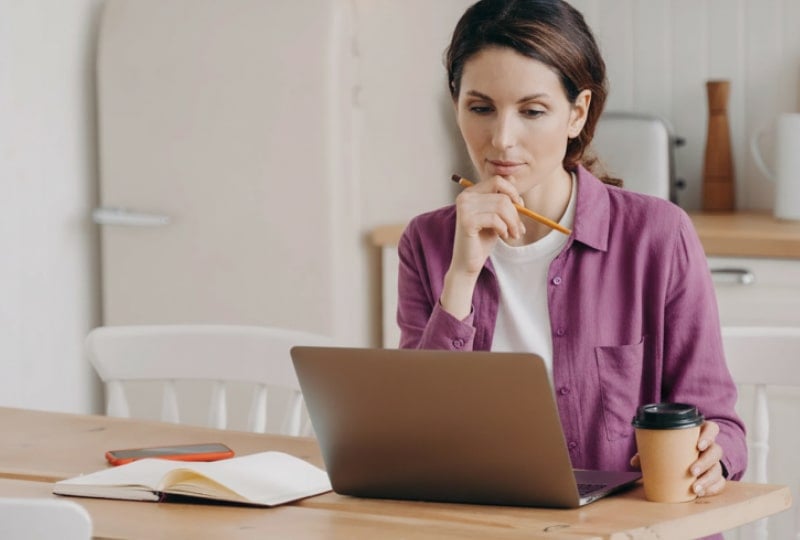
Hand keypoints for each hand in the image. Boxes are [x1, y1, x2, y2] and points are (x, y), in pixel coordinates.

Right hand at [441, 176, 524, 318]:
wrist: (468, 264)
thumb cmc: (482, 240)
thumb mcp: (496, 216)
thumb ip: (501, 199)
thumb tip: (512, 178)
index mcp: (471, 193)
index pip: (497, 180)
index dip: (513, 193)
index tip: (520, 208)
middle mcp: (465, 197)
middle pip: (502, 194)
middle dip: (515, 212)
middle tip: (519, 229)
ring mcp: (464, 208)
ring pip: (501, 205)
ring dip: (512, 222)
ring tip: (512, 234)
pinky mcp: (466, 221)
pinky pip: (495, 218)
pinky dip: (504, 229)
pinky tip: (502, 236)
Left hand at [629, 420, 725, 497]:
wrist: (683, 463)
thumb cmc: (672, 451)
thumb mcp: (662, 449)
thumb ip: (649, 453)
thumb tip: (634, 462)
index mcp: (699, 434)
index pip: (712, 429)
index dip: (709, 435)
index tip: (699, 444)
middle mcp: (709, 448)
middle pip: (715, 451)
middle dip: (705, 462)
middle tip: (692, 471)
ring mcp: (714, 463)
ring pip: (718, 469)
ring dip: (708, 478)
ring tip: (695, 487)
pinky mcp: (716, 477)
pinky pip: (719, 483)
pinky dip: (712, 489)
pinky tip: (702, 493)